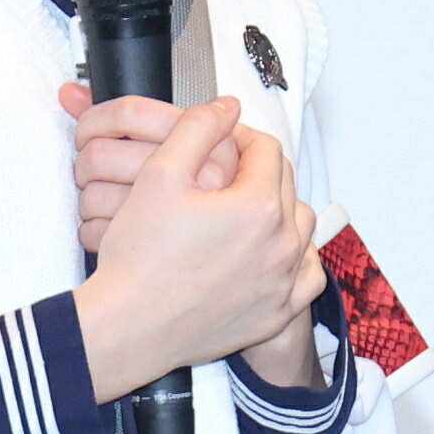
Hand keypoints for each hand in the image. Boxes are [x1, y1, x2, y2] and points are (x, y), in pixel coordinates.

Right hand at [71, 96, 326, 403]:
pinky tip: (269, 255)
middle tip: (222, 172)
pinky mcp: (276, 313)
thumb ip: (196, 129)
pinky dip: (294, 260)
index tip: (218, 141)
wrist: (128, 326)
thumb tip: (226, 106)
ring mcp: (283, 282)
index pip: (265, 149)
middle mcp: (283, 244)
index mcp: (260, 206)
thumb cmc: (139, 258)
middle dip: (257, 170)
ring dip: (278, 210)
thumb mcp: (159, 174)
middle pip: (285, 184)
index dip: (239, 136)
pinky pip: (305, 277)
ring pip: (300, 228)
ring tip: (242, 210)